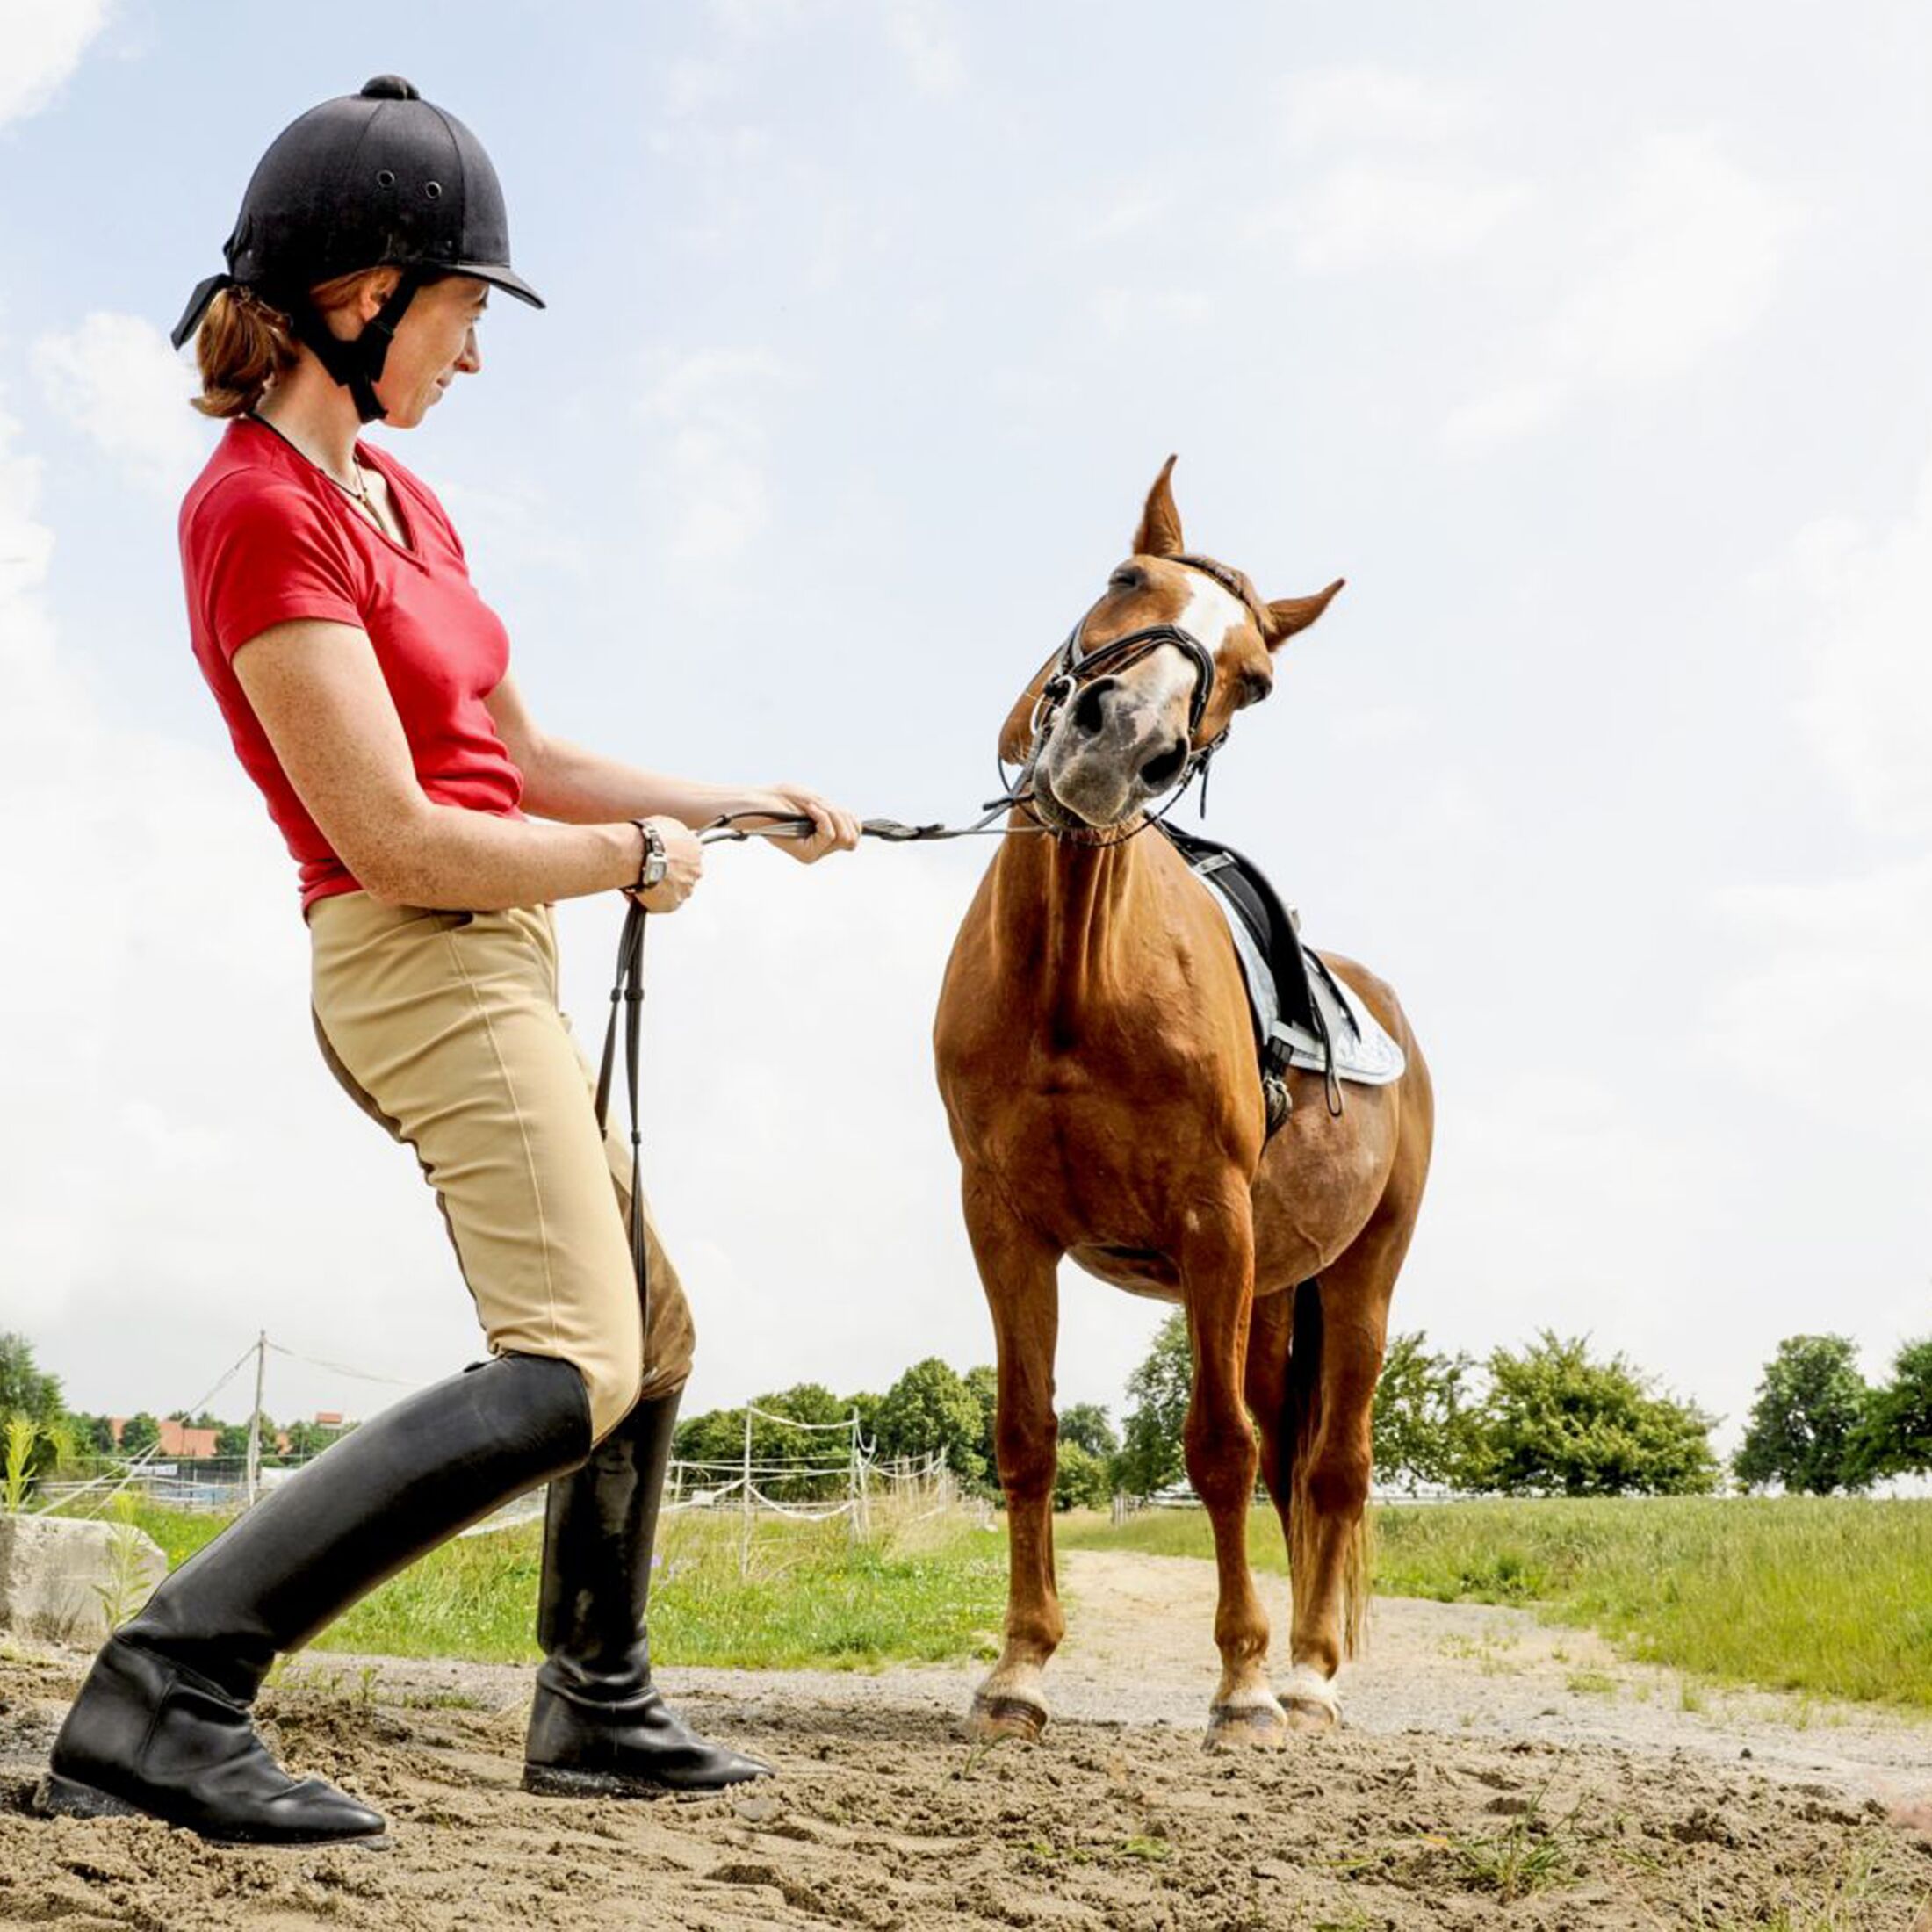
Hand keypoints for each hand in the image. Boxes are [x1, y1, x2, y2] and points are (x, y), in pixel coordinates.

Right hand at [625, 816, 703, 911]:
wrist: (638, 854)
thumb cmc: (649, 838)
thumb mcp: (666, 824)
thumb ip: (674, 835)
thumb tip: (669, 837)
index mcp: (696, 849)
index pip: (691, 856)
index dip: (676, 858)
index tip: (666, 858)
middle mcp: (695, 870)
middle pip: (685, 875)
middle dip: (671, 874)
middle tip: (652, 870)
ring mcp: (685, 888)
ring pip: (675, 891)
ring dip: (663, 888)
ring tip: (644, 881)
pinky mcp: (673, 904)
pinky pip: (664, 905)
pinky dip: (653, 902)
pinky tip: (641, 892)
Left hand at [731, 784, 861, 863]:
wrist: (757, 803)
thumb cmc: (781, 798)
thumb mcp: (816, 802)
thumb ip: (836, 814)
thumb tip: (857, 828)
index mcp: (824, 837)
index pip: (855, 832)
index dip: (848, 817)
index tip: (828, 806)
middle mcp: (820, 849)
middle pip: (852, 837)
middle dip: (840, 815)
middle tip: (817, 806)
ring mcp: (814, 853)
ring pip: (843, 836)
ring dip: (830, 814)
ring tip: (811, 807)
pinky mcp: (806, 855)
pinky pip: (829, 834)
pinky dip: (822, 816)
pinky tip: (807, 810)